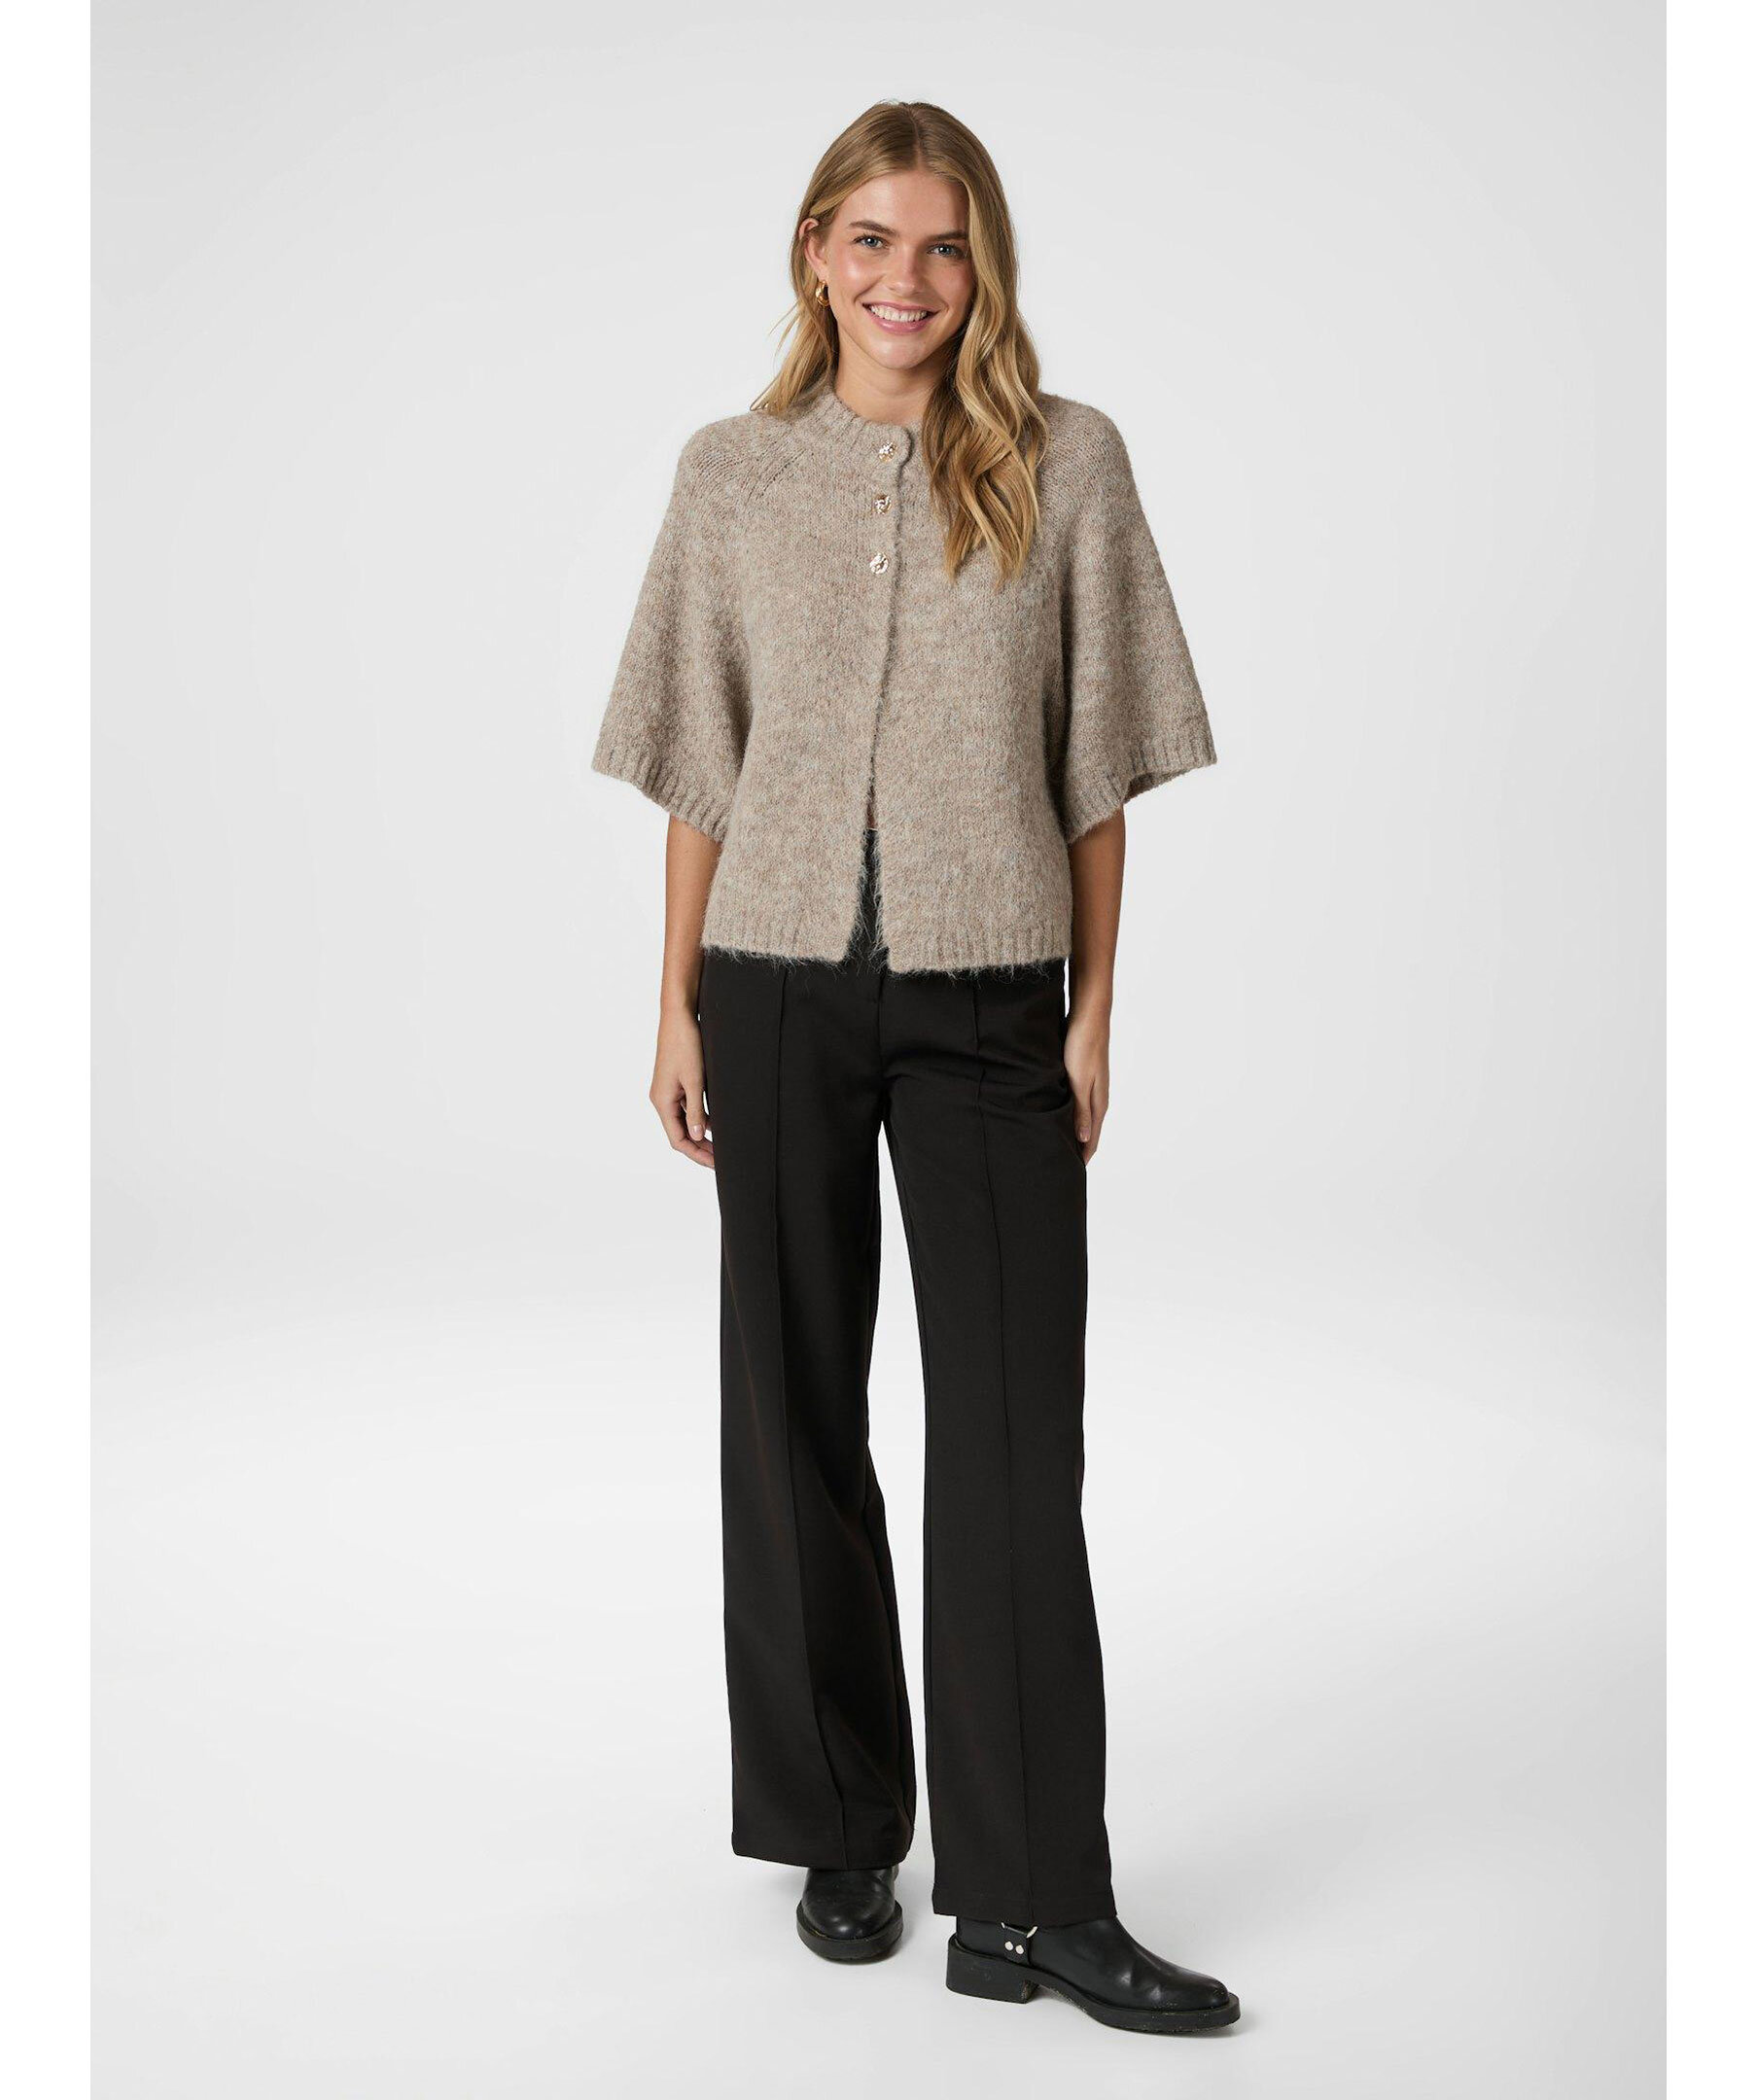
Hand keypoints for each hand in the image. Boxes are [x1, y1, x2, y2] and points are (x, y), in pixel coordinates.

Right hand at [651, 1008, 713, 1167]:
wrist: (679, 1016)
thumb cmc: (686, 1044)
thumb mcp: (695, 1079)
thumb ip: (696, 1110)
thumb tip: (699, 1136)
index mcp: (662, 1101)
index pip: (678, 1140)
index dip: (697, 1154)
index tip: (716, 1164)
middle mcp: (662, 1099)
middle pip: (681, 1133)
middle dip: (701, 1148)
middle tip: (723, 1161)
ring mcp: (669, 1091)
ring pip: (685, 1121)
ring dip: (702, 1134)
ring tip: (723, 1146)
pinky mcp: (676, 1082)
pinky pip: (688, 1108)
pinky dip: (701, 1118)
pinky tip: (717, 1124)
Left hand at [1063, 1005, 1110, 1163]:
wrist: (1089, 1017)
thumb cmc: (1082, 1047)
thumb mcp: (1079, 1081)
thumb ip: (1081, 1111)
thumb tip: (1083, 1140)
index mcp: (1098, 1103)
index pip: (1091, 1141)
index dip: (1081, 1159)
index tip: (1068, 1175)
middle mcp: (1098, 1099)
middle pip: (1088, 1134)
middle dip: (1076, 1151)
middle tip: (1059, 1167)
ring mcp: (1092, 1089)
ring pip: (1082, 1121)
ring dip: (1072, 1136)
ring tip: (1056, 1148)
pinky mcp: (1084, 1079)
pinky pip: (1078, 1107)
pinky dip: (1069, 1119)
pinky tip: (1057, 1119)